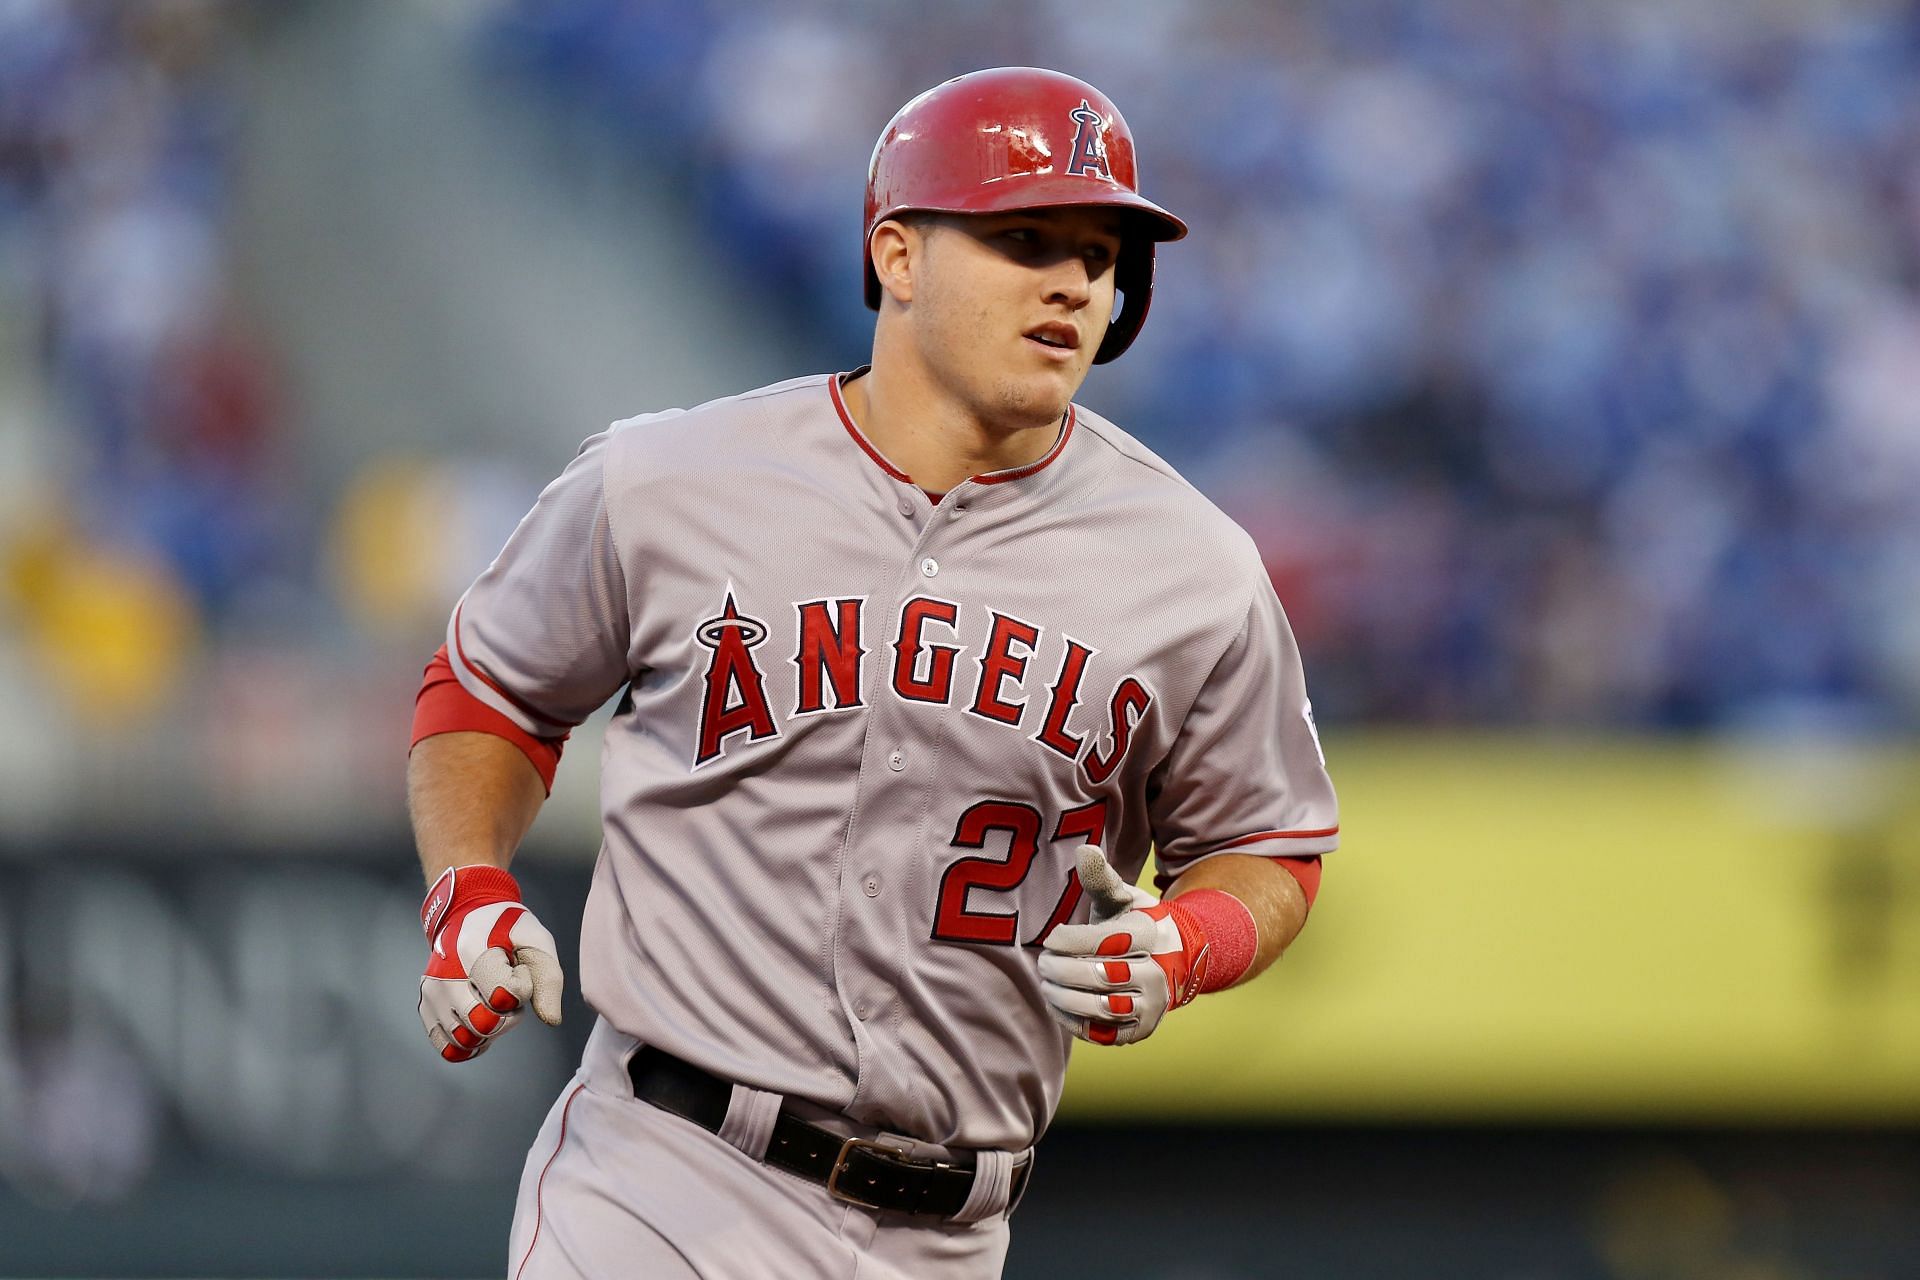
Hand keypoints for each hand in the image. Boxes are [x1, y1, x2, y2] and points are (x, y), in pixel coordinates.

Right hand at [418, 865, 563, 1061]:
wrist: (466, 915)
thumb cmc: (505, 928)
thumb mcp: (535, 939)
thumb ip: (549, 977)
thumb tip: (551, 1019)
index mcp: (471, 952)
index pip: (506, 995)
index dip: (522, 987)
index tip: (517, 969)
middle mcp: (443, 977)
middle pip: (485, 1025)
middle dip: (508, 1015)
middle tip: (507, 991)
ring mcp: (432, 996)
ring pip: (467, 1041)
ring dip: (490, 1030)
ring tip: (492, 1003)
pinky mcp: (426, 1011)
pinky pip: (451, 1049)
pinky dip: (471, 1043)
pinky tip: (480, 1021)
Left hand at [1038, 845, 1209, 1045]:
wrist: (1174, 963)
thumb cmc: (1136, 925)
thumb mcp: (1124, 898)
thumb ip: (1101, 879)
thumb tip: (1084, 849)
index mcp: (1150, 935)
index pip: (1103, 941)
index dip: (1069, 941)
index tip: (1051, 938)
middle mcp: (1156, 973)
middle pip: (1099, 976)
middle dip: (1061, 970)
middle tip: (1042, 962)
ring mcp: (1149, 1006)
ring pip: (1099, 1007)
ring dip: (1063, 996)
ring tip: (1046, 982)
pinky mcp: (1138, 1030)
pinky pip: (1100, 1032)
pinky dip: (1072, 1019)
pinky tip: (1056, 1003)